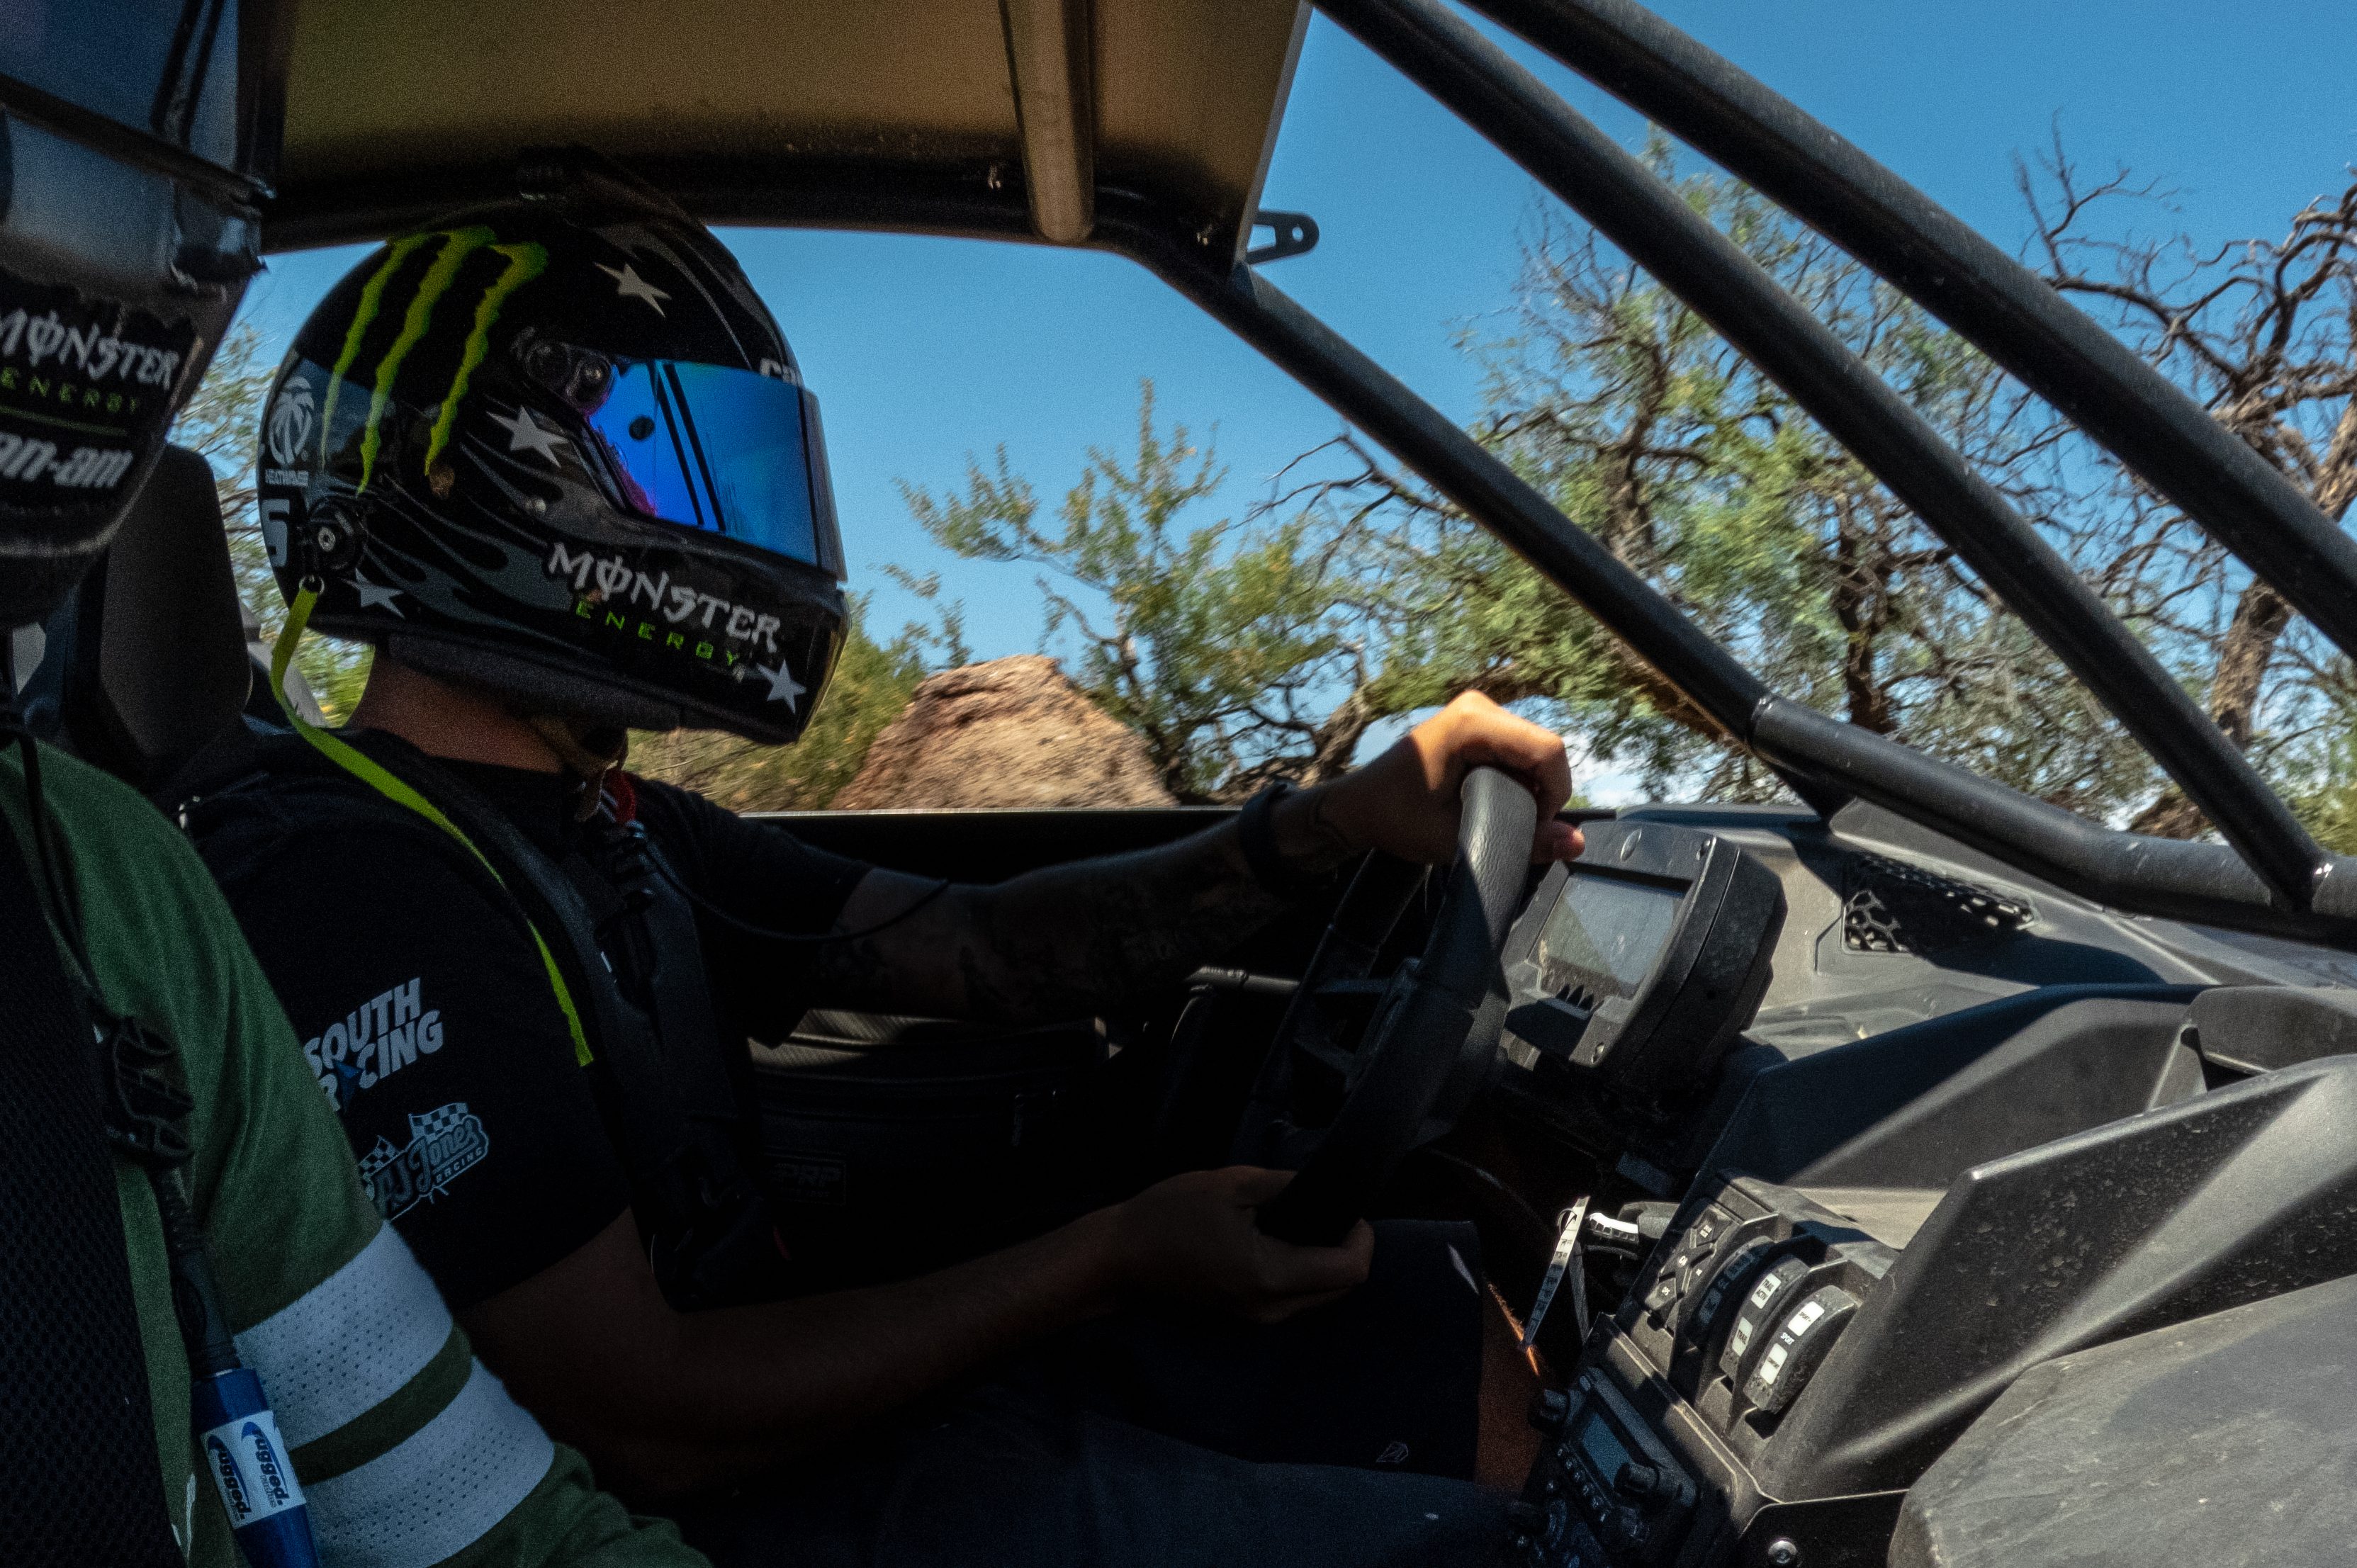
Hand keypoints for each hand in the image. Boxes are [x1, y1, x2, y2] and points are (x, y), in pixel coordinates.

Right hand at [1110, 1167, 1373, 1323]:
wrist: (1119, 1257)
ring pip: (1320, 1296)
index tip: (1348, 1207)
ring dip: (1326, 1262)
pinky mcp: (1245, 1316)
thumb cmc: (1169, 1214)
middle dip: (1347, 1249)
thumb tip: (1326, 1189)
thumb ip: (1287, 1187)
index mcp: (1269, 1275)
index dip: (1361, 1237)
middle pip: (1341, 1288)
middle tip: (1330, 1210)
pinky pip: (1295, 1299)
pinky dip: (1303, 1272)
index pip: (1349, 1271)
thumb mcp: (1232, 1184)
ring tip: (1304, 1221)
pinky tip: (1281, 1240)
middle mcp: (1270, 1308)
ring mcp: (1256, 1318)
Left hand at [1285, 690, 1581, 866]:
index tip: (1531, 825)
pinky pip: (1520, 748)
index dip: (1554, 793)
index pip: (1547, 750)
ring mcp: (1479, 710)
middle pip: (1545, 749)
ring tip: (1494, 812)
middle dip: (1542, 792)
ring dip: (1529, 786)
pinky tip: (1490, 797)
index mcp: (1472, 724)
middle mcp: (1479, 706)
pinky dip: (1517, 778)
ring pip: (1536, 750)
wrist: (1359, 805)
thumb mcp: (1457, 838)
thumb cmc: (1396, 819)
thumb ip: (1522, 841)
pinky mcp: (1478, 721)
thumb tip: (1576, 843)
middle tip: (1510, 824)